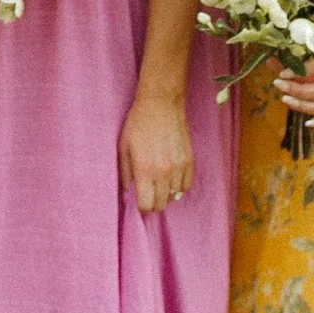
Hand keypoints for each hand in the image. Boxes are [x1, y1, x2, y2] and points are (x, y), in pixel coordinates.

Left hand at [118, 86, 193, 213]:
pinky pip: (187, 185)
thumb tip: (127, 190)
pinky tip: (171, 180)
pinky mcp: (190, 160)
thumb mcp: (123, 146)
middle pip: (161, 204)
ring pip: (175, 196)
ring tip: (159, 185)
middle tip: (149, 196)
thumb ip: (124, 172)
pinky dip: (179, 187)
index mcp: (144, 169)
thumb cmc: (139, 123)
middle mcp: (163, 171)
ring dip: (166, 195)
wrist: (161, 104)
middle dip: (153, 204)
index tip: (140, 204)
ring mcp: (179, 167)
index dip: (142, 208)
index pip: (146, 204)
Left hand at [272, 47, 313, 125]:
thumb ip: (285, 58)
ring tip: (285, 99)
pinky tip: (307, 123)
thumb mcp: (296, 50)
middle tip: (280, 86)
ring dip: (305, 106)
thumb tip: (270, 61)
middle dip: (300, 91)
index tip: (282, 74)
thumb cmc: (305, 49)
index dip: (303, 71)